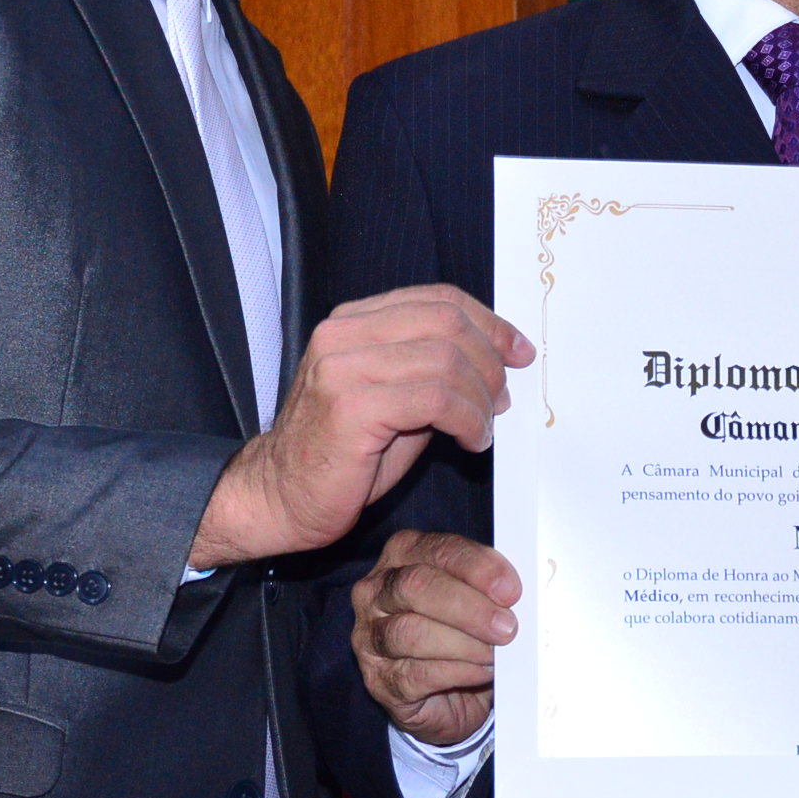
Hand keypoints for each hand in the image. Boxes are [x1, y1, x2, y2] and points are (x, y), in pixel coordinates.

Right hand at [187, 285, 533, 567]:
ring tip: (483, 427)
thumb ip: (432, 369)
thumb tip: (496, 360)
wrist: (281, 498)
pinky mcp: (351, 408)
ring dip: (481, 398)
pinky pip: (436, 400)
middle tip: (501, 399)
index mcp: (354, 322)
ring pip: (446, 361)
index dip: (489, 323)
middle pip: (447, 323)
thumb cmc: (342, 455)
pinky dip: (468, 420)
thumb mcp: (394, 397)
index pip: (438, 300)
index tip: (518, 351)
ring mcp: (343, 368)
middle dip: (489, 361)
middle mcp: (344, 335)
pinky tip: (471, 441)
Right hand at [351, 529, 520, 745]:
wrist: (449, 694)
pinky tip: (481, 673)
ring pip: (413, 632)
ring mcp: (370, 637)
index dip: (477, 568)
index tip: (510, 591)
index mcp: (403, 554)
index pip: (439, 549)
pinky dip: (457, 673)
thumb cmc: (463, 632)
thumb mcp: (476, 597)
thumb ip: (489, 587)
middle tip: (506, 627)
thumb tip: (513, 594)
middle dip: (469, 607)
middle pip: (416, 586)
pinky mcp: (378, 680)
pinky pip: (418, 674)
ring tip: (495, 654)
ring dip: (465, 644)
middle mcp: (376, 591)